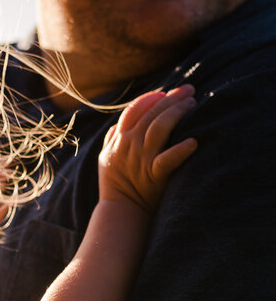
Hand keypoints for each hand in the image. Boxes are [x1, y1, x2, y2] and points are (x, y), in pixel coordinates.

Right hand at [98, 85, 196, 212]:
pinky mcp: (153, 175)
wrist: (121, 210)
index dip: (151, 98)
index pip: (134, 110)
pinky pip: (167, 160)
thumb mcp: (106, 157)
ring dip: (176, 113)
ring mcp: (141, 159)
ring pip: (159, 128)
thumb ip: (112, 137)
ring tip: (192, 104)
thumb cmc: (116, 183)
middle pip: (151, 114)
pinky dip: (180, 150)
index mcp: (118, 140)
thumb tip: (120, 121)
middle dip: (171, 98)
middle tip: (189, 90)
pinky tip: (193, 141)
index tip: (167, 92)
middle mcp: (129, 146)